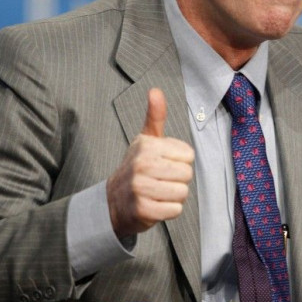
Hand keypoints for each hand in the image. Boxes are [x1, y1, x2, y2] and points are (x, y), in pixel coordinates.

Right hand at [106, 88, 194, 238]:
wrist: (113, 202)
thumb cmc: (137, 167)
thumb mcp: (145, 140)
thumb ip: (155, 116)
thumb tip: (155, 90)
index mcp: (147, 145)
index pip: (188, 155)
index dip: (179, 161)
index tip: (163, 163)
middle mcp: (142, 164)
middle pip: (187, 174)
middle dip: (178, 180)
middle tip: (160, 180)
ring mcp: (140, 188)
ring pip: (182, 193)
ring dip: (173, 196)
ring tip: (157, 192)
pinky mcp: (143, 210)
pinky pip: (175, 210)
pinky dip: (168, 211)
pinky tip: (154, 205)